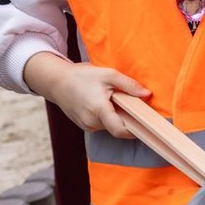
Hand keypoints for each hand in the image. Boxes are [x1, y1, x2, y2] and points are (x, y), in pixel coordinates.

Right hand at [24, 52, 149, 138]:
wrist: (57, 82)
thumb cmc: (82, 76)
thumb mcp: (108, 74)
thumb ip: (129, 85)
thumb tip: (147, 94)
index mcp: (99, 110)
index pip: (120, 130)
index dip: (135, 130)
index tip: (147, 125)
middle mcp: (91, 122)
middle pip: (117, 127)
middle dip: (128, 119)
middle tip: (132, 105)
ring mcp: (86, 125)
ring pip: (110, 126)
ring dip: (117, 117)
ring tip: (114, 101)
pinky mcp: (84, 125)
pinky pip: (102, 125)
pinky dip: (108, 117)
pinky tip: (105, 104)